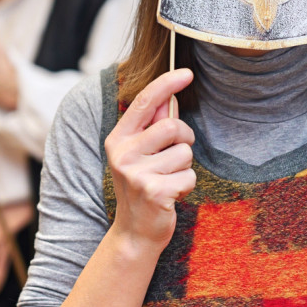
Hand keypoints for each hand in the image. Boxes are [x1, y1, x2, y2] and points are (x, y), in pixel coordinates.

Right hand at [105, 69, 195, 250]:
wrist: (134, 232)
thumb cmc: (143, 186)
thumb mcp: (140, 154)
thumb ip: (152, 127)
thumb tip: (170, 97)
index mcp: (118, 139)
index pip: (145, 102)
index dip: (167, 83)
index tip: (187, 73)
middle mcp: (122, 153)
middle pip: (173, 127)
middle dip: (184, 140)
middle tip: (173, 158)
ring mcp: (136, 173)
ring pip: (185, 152)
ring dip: (185, 167)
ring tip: (168, 180)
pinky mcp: (153, 191)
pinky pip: (189, 176)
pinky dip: (186, 185)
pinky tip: (171, 195)